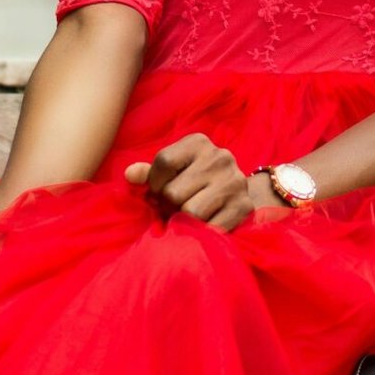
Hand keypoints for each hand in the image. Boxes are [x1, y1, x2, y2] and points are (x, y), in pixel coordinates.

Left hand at [124, 133, 264, 232]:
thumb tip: (129, 175)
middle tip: (174, 209)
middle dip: (168, 206)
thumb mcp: (173, 170)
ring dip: (183, 221)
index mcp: (198, 142)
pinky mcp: (244, 207)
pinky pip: (210, 228)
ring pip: (190, 212)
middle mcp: (220, 157)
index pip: (164, 162)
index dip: (155, 184)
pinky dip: (201, 232)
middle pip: (174, 192)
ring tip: (186, 217)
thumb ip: (150, 173)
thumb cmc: (195, 180)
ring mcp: (234, 182)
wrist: (238, 193)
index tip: (160, 191)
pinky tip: (203, 225)